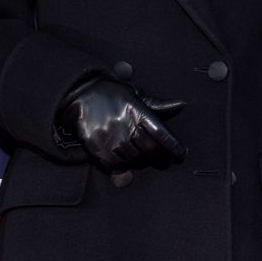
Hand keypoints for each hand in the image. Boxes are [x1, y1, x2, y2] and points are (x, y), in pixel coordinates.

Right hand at [56, 78, 184, 172]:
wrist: (80, 94)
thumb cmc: (110, 95)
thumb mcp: (134, 95)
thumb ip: (157, 105)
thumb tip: (181, 105)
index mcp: (138, 112)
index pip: (162, 135)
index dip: (174, 148)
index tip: (181, 155)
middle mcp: (126, 125)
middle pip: (152, 151)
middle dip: (161, 159)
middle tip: (164, 161)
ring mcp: (111, 138)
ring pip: (134, 160)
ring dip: (140, 161)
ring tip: (139, 155)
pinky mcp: (97, 147)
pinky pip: (115, 166)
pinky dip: (122, 166)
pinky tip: (123, 158)